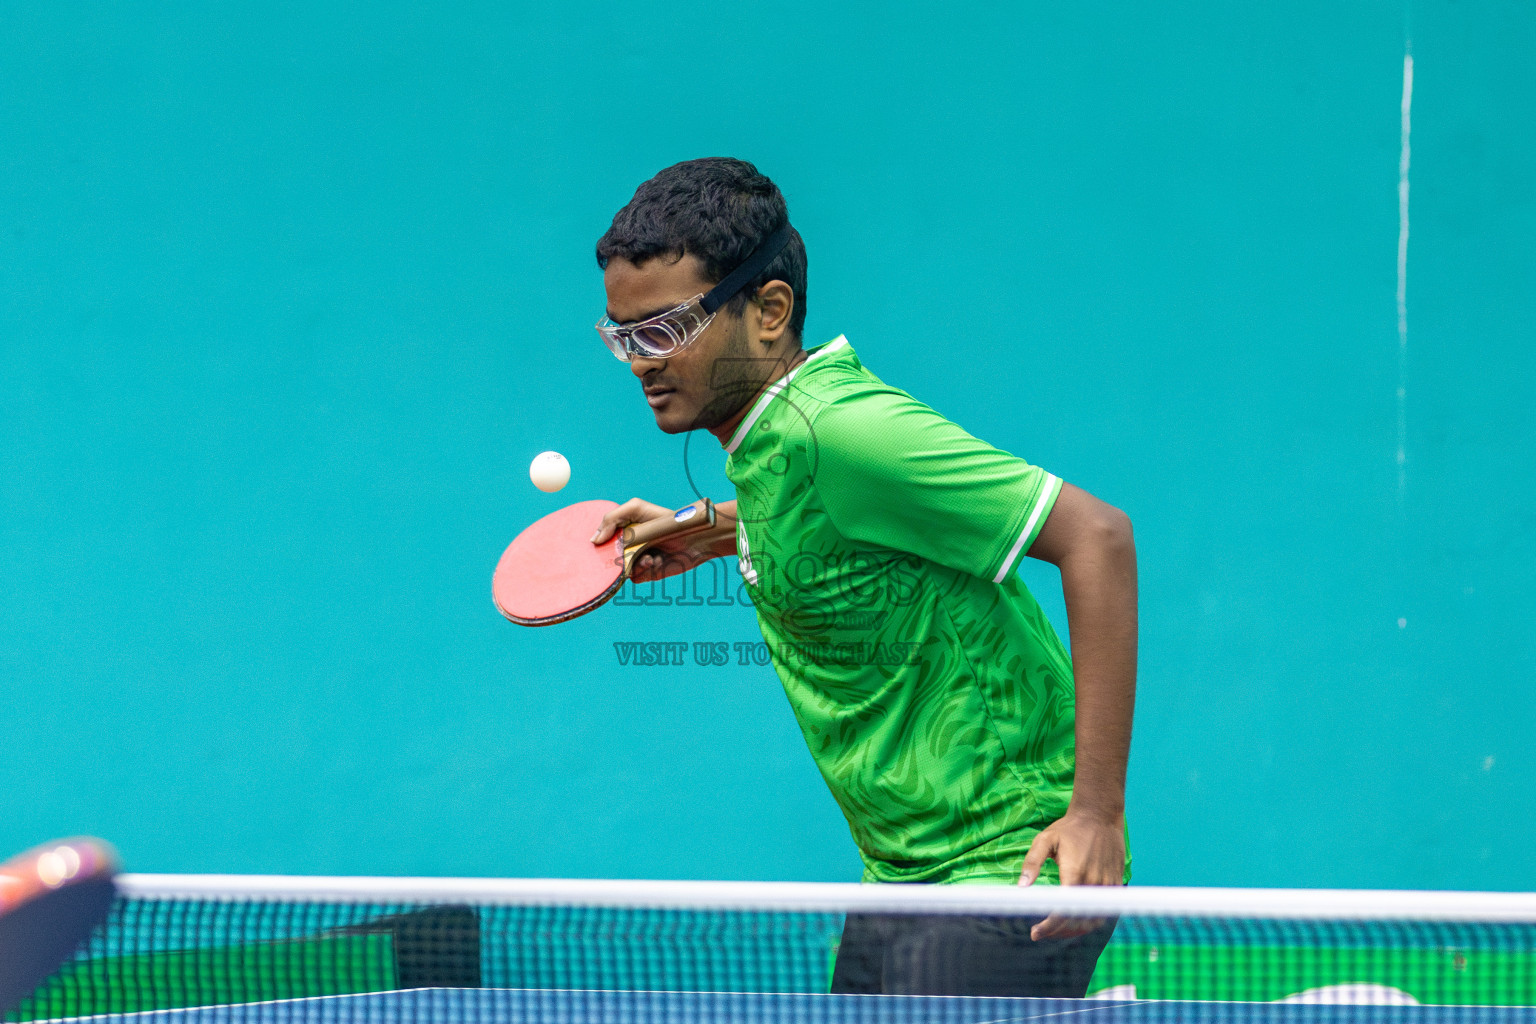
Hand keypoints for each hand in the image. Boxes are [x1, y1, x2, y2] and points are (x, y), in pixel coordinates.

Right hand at [590, 498, 732, 582]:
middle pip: (606, 560)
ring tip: (649, 556)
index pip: (600, 541)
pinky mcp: (648, 573)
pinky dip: (645, 570)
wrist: (694, 538)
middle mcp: (627, 548)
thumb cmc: (665, 520)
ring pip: (621, 572)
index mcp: (621, 532)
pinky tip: (657, 560)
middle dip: (614, 558)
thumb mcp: (636, 509)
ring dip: (634, 564)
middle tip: (626, 552)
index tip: (596, 546)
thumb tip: (593, 540)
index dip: (596, 545)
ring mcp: (636, 561)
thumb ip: (611, 519)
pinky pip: (636, 578)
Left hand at [1017, 808, 1124, 940]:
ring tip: (1056, 931)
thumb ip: (1032, 863)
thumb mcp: (1045, 840)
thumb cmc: (1069, 828)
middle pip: (1076, 921)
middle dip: (1057, 932)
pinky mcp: (1116, 884)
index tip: (1034, 933)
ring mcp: (1108, 885)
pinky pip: (1104, 912)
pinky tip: (1074, 922)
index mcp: (1074, 873)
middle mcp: (1094, 883)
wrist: (1100, 815)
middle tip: (1040, 933)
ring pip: (1092, 921)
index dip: (1048, 927)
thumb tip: (1021, 887)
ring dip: (1073, 931)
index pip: (1063, 912)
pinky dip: (1089, 922)